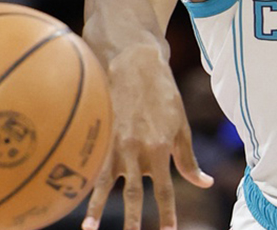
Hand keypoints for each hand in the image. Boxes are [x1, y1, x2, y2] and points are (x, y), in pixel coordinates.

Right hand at [82, 46, 212, 229]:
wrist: (135, 61)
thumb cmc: (163, 92)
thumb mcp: (182, 124)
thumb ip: (189, 158)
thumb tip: (204, 183)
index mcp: (161, 147)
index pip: (165, 189)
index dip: (166, 213)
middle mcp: (137, 149)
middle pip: (134, 192)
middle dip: (133, 219)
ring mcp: (115, 141)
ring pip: (105, 182)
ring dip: (97, 208)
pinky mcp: (100, 133)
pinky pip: (90, 163)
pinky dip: (82, 181)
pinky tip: (72, 195)